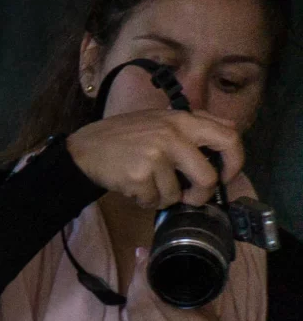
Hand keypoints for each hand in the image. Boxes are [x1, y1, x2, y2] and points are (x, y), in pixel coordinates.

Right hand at [67, 107, 244, 211]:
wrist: (84, 149)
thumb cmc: (124, 136)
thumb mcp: (162, 120)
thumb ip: (194, 125)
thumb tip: (229, 135)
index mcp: (184, 120)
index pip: (229, 138)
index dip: (234, 162)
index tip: (224, 176)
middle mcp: (173, 135)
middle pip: (208, 176)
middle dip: (202, 193)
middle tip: (192, 197)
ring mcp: (156, 155)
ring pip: (176, 194)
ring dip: (163, 198)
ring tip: (148, 186)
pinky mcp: (139, 175)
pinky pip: (154, 200)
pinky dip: (145, 201)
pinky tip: (133, 188)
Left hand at [125, 248, 235, 320]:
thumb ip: (194, 300)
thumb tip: (174, 272)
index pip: (161, 298)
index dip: (149, 276)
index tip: (148, 257)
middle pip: (142, 303)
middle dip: (138, 278)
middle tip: (141, 259)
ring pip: (133, 313)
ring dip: (132, 289)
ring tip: (138, 271)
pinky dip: (131, 305)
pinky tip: (135, 293)